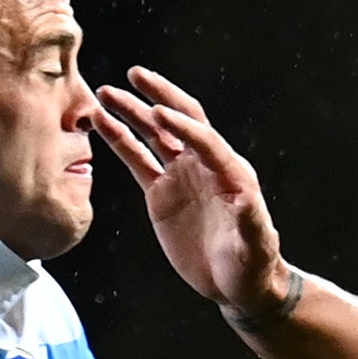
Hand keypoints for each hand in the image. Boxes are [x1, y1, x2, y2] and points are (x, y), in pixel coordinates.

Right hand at [92, 68, 295, 321]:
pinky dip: (118, 140)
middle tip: (134, 75)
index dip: (181, 125)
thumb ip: (251, 222)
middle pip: (180, 119)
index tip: (156, 111)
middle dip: (158, 95)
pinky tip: (100, 122)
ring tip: (103, 93)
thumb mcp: (257, 246)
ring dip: (130, 112)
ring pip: (152, 134)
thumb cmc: (253, 264)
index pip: (203, 138)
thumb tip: (244, 199)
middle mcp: (203, 165)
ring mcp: (180, 175)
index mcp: (229, 171)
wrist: (236, 283)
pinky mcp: (160, 192)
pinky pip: (136, 159)